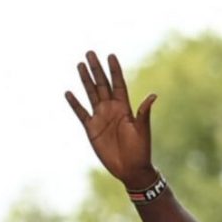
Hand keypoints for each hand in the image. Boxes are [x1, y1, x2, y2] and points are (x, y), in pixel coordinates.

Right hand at [65, 51, 158, 188]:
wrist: (131, 169)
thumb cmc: (141, 150)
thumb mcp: (142, 130)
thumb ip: (144, 112)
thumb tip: (153, 96)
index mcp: (125, 108)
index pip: (118, 84)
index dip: (114, 70)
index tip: (111, 55)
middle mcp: (111, 109)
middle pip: (102, 84)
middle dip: (96, 69)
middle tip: (90, 52)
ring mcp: (100, 117)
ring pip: (91, 94)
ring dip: (85, 80)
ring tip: (80, 64)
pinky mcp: (91, 128)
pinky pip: (81, 112)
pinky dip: (74, 103)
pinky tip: (69, 92)